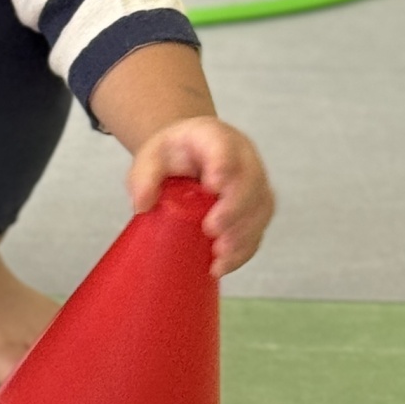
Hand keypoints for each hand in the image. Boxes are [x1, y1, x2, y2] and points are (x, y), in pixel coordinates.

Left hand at [126, 114, 273, 276]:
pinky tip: (223, 266)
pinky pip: (258, 230)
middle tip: (211, 229)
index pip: (224, 146)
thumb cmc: (172, 156)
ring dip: (243, 235)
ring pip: (260, 209)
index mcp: (215, 138)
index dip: (223, 164)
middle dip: (235, 208)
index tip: (213, 185)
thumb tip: (143, 205)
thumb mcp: (151, 157)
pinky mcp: (255, 209)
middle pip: (251, 181)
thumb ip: (143, 176)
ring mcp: (254, 184)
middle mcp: (242, 159)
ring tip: (219, 255)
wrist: (187, 158)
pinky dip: (243, 251)